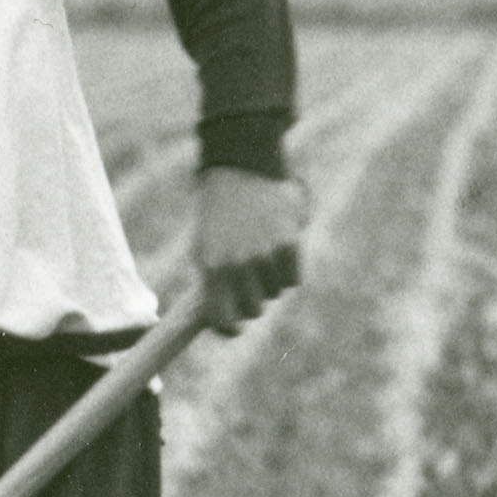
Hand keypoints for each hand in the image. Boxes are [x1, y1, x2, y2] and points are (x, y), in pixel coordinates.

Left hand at [195, 168, 307, 327]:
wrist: (241, 168)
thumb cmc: (219, 212)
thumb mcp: (204, 246)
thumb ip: (213, 282)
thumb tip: (223, 319)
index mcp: (212, 267)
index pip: (222, 318)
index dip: (229, 328)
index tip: (234, 328)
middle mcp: (238, 265)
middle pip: (253, 309)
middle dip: (252, 301)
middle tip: (250, 285)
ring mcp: (264, 255)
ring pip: (275, 293)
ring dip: (270, 282)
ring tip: (261, 256)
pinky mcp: (288, 245)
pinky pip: (292, 279)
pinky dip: (287, 270)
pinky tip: (278, 250)